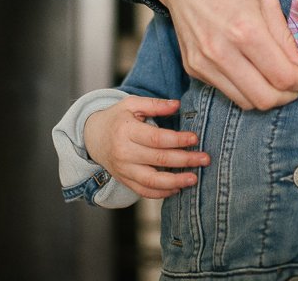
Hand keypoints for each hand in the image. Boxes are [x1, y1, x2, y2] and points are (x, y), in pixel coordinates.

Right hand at [82, 96, 208, 198]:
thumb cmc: (116, 118)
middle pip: (159, 159)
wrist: (92, 136)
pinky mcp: (124, 180)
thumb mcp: (131, 104)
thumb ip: (155, 105)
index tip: (195, 138)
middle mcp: (124, 153)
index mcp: (126, 131)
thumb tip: (177, 105)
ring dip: (176, 182)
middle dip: (185, 160)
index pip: (157, 138)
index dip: (178, 139)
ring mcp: (124, 169)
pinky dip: (161, 193)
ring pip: (152, 181)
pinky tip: (177, 189)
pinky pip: (144, 191)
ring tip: (194, 179)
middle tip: (205, 159)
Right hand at [142, 0, 297, 109]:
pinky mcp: (192, 68)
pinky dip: (246, 88)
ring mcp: (203, 62)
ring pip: (246, 102)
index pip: (283, 76)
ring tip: (277, 78)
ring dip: (268, 96)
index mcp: (245, 29)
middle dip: (289, 96)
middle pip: (265, 98)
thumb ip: (285, 39)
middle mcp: (221, 51)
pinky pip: (227, 91)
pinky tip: (253, 71)